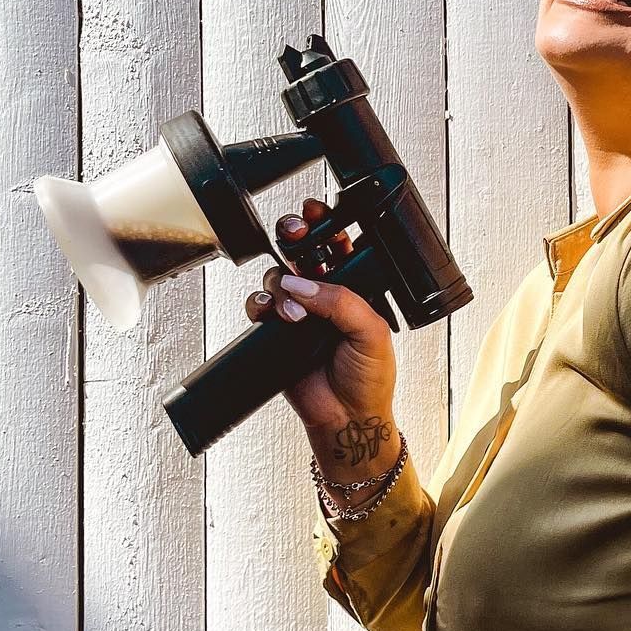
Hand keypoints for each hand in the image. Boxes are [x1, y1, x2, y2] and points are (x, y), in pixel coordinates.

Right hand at [243, 197, 397, 433]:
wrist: (347, 418)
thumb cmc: (370, 379)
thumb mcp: (371, 333)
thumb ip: (341, 302)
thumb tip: (302, 285)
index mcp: (355, 290)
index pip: (339, 248)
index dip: (327, 226)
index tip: (317, 212)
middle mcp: (325, 297)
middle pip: (302, 253)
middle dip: (295, 237)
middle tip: (295, 234)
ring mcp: (300, 313)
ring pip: (278, 277)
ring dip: (282, 284)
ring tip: (297, 312)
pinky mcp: (276, 333)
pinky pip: (259, 307)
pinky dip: (261, 305)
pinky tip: (275, 315)